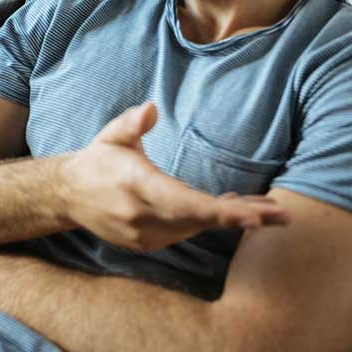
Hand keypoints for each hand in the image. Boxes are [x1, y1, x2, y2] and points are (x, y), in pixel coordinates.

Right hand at [59, 102, 288, 252]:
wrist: (69, 196)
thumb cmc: (99, 160)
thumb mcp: (112, 135)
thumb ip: (132, 123)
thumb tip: (151, 108)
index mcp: (137, 186)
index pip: (186, 204)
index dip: (222, 212)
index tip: (253, 216)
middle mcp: (143, 216)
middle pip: (202, 220)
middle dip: (243, 217)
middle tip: (282, 216)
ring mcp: (146, 235)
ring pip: (199, 227)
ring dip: (234, 219)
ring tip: (270, 211)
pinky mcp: (150, 243)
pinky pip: (189, 231)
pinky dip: (213, 221)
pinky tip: (239, 211)